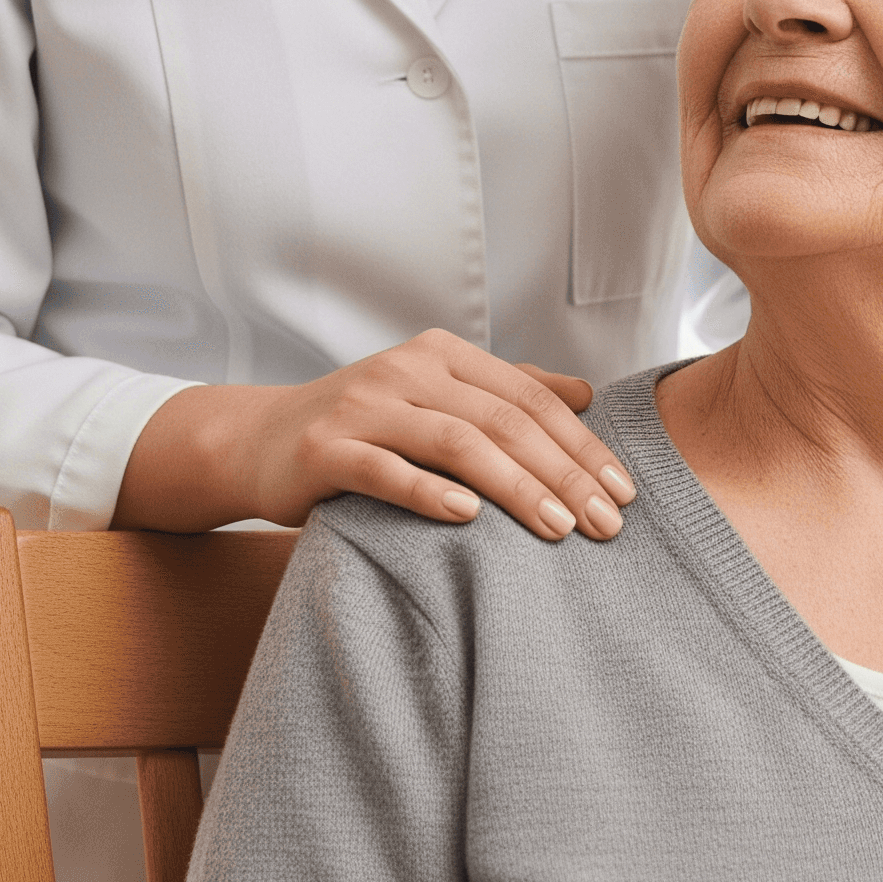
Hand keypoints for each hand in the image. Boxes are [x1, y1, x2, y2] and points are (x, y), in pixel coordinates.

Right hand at [113, 329, 635, 541]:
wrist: (258, 440)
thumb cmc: (364, 426)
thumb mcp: (436, 397)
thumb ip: (507, 392)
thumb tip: (585, 396)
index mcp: (443, 354)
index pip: (529, 397)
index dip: (581, 443)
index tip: (624, 490)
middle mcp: (408, 368)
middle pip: (503, 420)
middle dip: (562, 473)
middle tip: (605, 523)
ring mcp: (366, 405)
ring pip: (456, 442)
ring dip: (514, 487)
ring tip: (559, 528)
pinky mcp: (328, 448)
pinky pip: (386, 471)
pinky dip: (430, 492)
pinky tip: (469, 517)